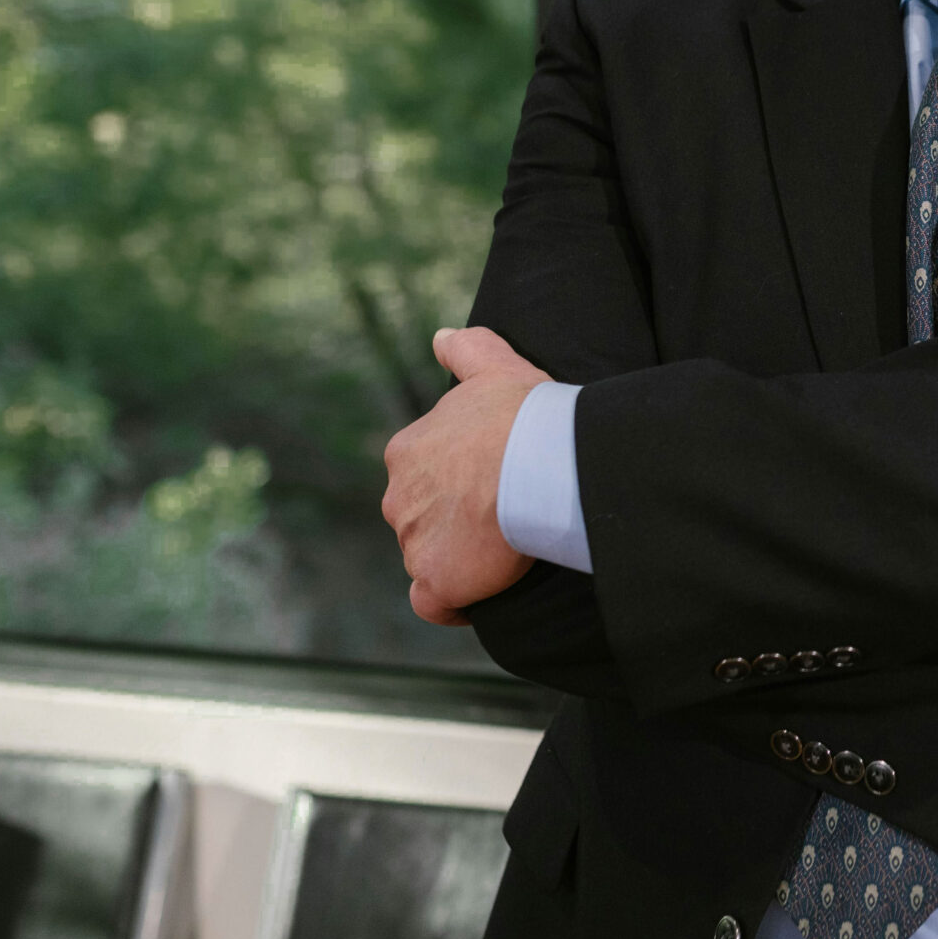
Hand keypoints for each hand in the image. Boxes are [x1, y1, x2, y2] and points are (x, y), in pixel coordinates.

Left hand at [381, 326, 547, 625]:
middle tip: (503, 516)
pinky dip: (449, 602)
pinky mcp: (437, 579)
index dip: (455, 483)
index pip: (421, 476)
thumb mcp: (494, 366)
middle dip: (452, 521)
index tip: (490, 485)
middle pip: (421, 518)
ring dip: (457, 557)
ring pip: (428, 556)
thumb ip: (466, 349)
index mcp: (407, 452)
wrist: (538, 459)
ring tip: (504, 550)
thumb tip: (441, 336)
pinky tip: (477, 596)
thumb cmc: (522, 412)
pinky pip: (432, 602)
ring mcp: (414, 541)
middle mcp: (399, 498)